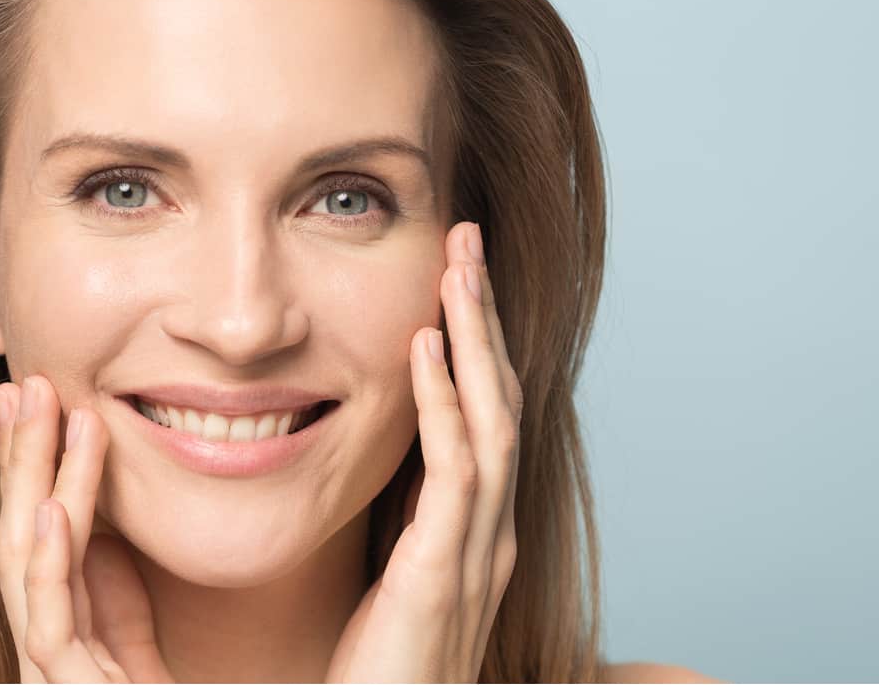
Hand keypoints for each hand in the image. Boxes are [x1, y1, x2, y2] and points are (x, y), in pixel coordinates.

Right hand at [0, 376, 174, 682]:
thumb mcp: (137, 640)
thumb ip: (113, 588)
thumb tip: (84, 510)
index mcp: (64, 629)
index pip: (39, 530)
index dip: (32, 461)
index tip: (37, 392)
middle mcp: (45, 650)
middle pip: (21, 535)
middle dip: (19, 456)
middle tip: (25, 379)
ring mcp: (51, 675)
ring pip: (25, 567)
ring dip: (32, 481)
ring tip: (43, 408)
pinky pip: (52, 628)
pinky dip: (49, 565)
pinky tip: (53, 509)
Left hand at [325, 221, 522, 682]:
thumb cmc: (381, 674)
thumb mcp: (392, 580)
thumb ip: (401, 522)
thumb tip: (379, 463)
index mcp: (475, 530)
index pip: (485, 415)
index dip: (474, 342)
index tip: (454, 275)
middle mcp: (489, 532)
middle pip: (499, 398)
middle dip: (484, 316)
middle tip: (466, 238)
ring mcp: (476, 551)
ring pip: (491, 418)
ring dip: (474, 336)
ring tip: (457, 265)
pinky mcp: (444, 573)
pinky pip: (455, 470)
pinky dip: (443, 402)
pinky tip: (425, 347)